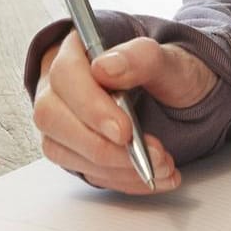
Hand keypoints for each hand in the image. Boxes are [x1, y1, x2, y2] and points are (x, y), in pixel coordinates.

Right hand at [33, 32, 218, 193]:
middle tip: (150, 154)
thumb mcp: (169, 59)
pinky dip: (122, 179)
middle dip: (101, 146)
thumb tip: (105, 67)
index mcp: (76, 51)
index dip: (90, 107)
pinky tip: (153, 175)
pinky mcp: (72, 149)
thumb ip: (140, 57)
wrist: (178, 96)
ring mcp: (61, 120)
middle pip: (52, 117)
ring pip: (62, 151)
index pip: (65, 75)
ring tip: (162, 165)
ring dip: (115, 167)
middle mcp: (59, 85)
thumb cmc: (167, 73)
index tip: (124, 131)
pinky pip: (84, 171)